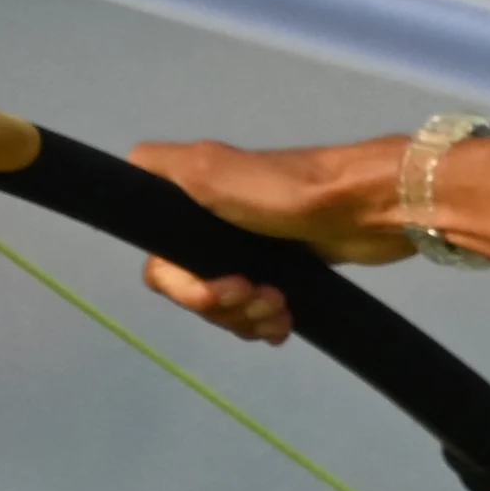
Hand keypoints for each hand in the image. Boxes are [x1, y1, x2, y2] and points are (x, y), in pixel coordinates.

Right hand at [130, 136, 406, 345]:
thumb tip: (125, 167)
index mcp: (191, 203)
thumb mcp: (210, 169)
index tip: (213, 287)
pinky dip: (268, 323)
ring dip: (248, 317)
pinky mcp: (284, 271)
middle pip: (191, 292)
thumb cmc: (284, 193)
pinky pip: (257, 314)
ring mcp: (250, 251)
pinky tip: (288, 322)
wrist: (365, 209)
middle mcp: (214, 226)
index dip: (179, 284)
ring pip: (225, 307)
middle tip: (258, 295)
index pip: (159, 263)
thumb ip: (161, 168)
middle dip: (221, 305)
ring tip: (281, 308)